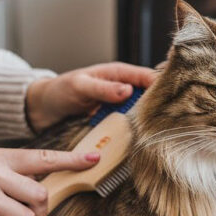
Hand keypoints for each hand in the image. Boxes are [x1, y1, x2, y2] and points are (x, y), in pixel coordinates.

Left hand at [25, 62, 157, 129]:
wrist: (42, 109)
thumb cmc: (59, 91)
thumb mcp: (80, 86)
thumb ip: (103, 88)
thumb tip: (128, 90)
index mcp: (119, 73)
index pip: (148, 77)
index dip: (162, 86)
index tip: (174, 100)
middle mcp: (122, 89)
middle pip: (149, 97)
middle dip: (158, 108)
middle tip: (169, 123)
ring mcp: (118, 106)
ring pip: (141, 113)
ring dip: (147, 123)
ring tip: (159, 134)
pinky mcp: (113, 121)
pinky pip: (129, 126)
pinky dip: (134, 132)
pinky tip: (141, 141)